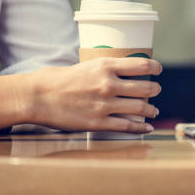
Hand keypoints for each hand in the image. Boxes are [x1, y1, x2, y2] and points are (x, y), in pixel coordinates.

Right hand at [26, 57, 161, 132]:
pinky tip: (147, 127)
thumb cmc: (55, 80)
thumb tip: (118, 74)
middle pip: (145, 88)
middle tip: (156, 90)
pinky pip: (127, 126)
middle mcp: (108, 84)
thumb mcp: (83, 66)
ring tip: (154, 111)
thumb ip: (103, 70)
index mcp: (104, 66)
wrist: (36, 97)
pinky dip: (141, 127)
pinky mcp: (98, 123)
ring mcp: (104, 105)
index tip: (158, 70)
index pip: (141, 66)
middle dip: (155, 90)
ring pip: (139, 108)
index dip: (155, 68)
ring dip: (151, 110)